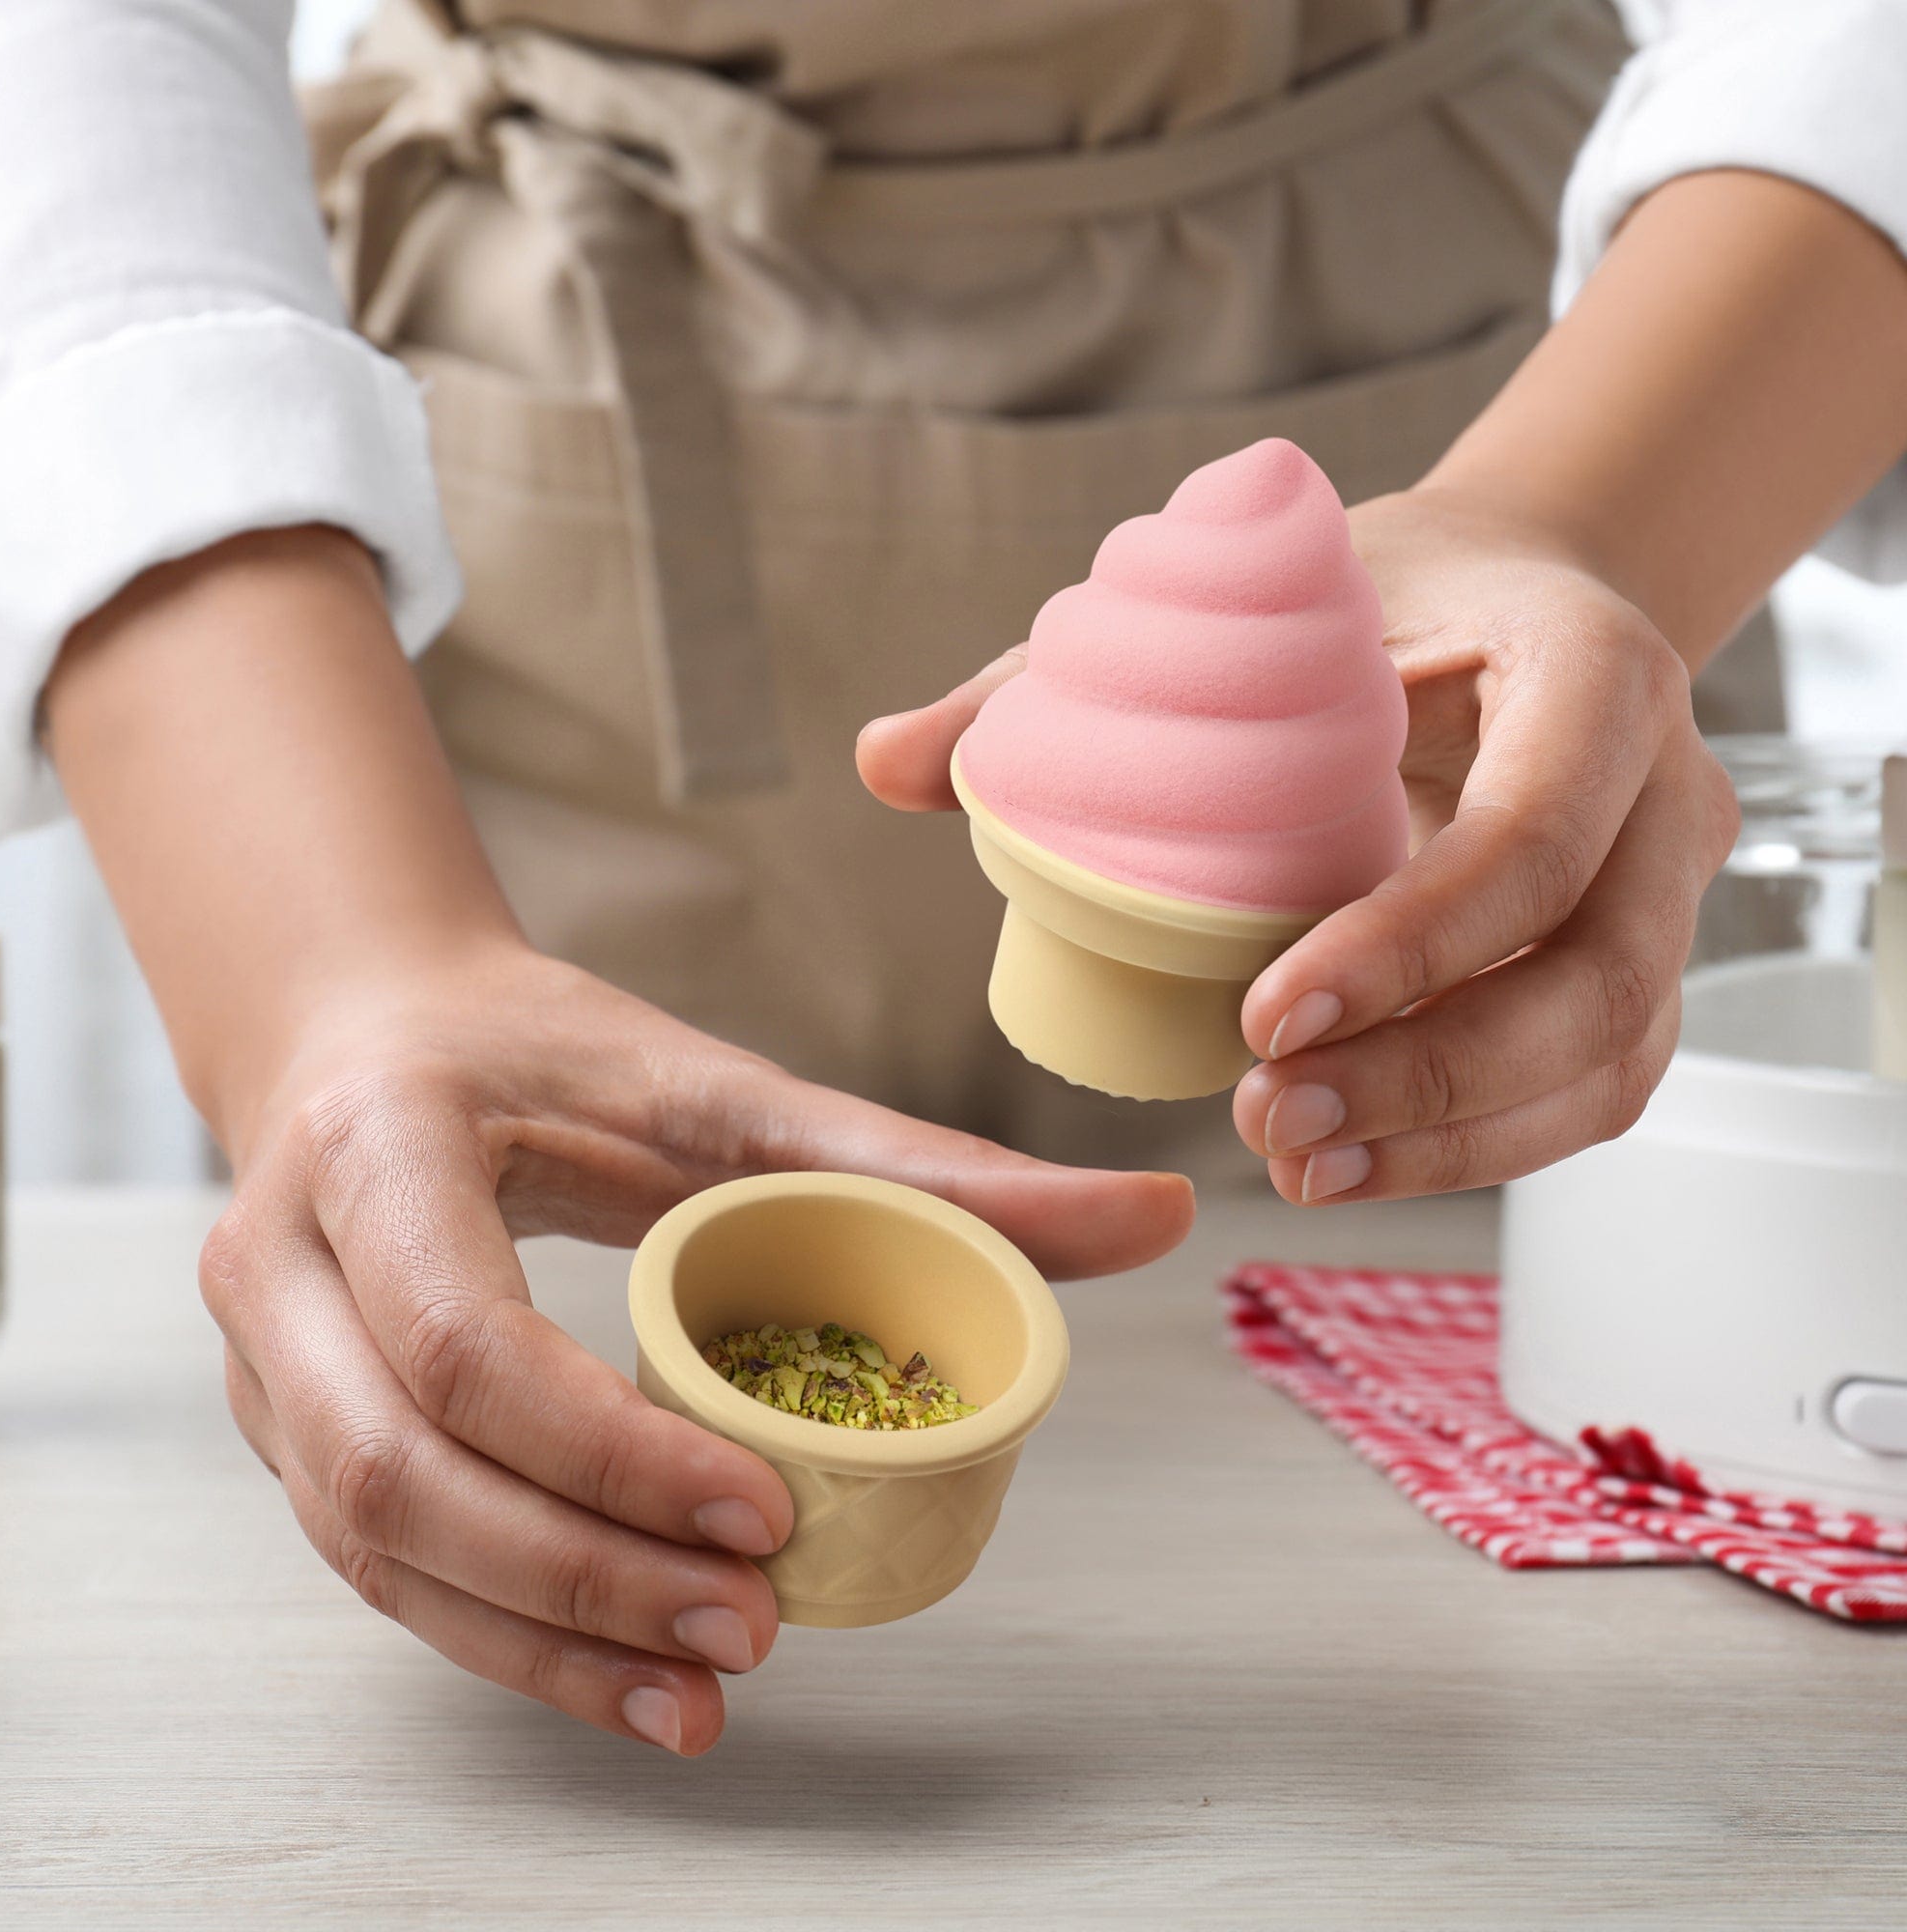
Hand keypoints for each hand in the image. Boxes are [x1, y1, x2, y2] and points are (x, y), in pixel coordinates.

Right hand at [204, 945, 1192, 1754]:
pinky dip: (499, 1639)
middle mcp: (281, 1259)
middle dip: (581, 1575)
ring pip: (371, 1547)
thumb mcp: (724, 1085)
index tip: (761, 1511)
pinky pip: (371, 1567)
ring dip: (538, 1640)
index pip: (465, 1335)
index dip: (608, 1449)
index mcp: (381, 1144)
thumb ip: (927, 1161)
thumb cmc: (548, 1054)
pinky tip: (623, 1685)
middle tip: (750, 1626)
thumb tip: (1155, 1214)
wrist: (368, 1032)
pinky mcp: (281, 1426)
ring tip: (704, 1694)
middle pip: (397, 1473)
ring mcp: (259, 1358)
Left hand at [856, 485, 1738, 1204]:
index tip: (1260, 1014)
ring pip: (1609, 1057)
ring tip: (1294, 1166)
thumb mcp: (1234, 600)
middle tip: (1264, 1123)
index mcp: (1587, 665)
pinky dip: (1482, 1147)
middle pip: (1592, 979)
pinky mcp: (1640, 963)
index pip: (1534, 828)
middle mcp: (1663, 786)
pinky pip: (1597, 1087)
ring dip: (1453, 1138)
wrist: (1504, 604)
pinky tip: (1353, 1165)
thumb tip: (883, 761)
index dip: (1412, 941)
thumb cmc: (1359, 597)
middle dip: (1428, 1076)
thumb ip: (1055, 679)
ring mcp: (1668, 889)